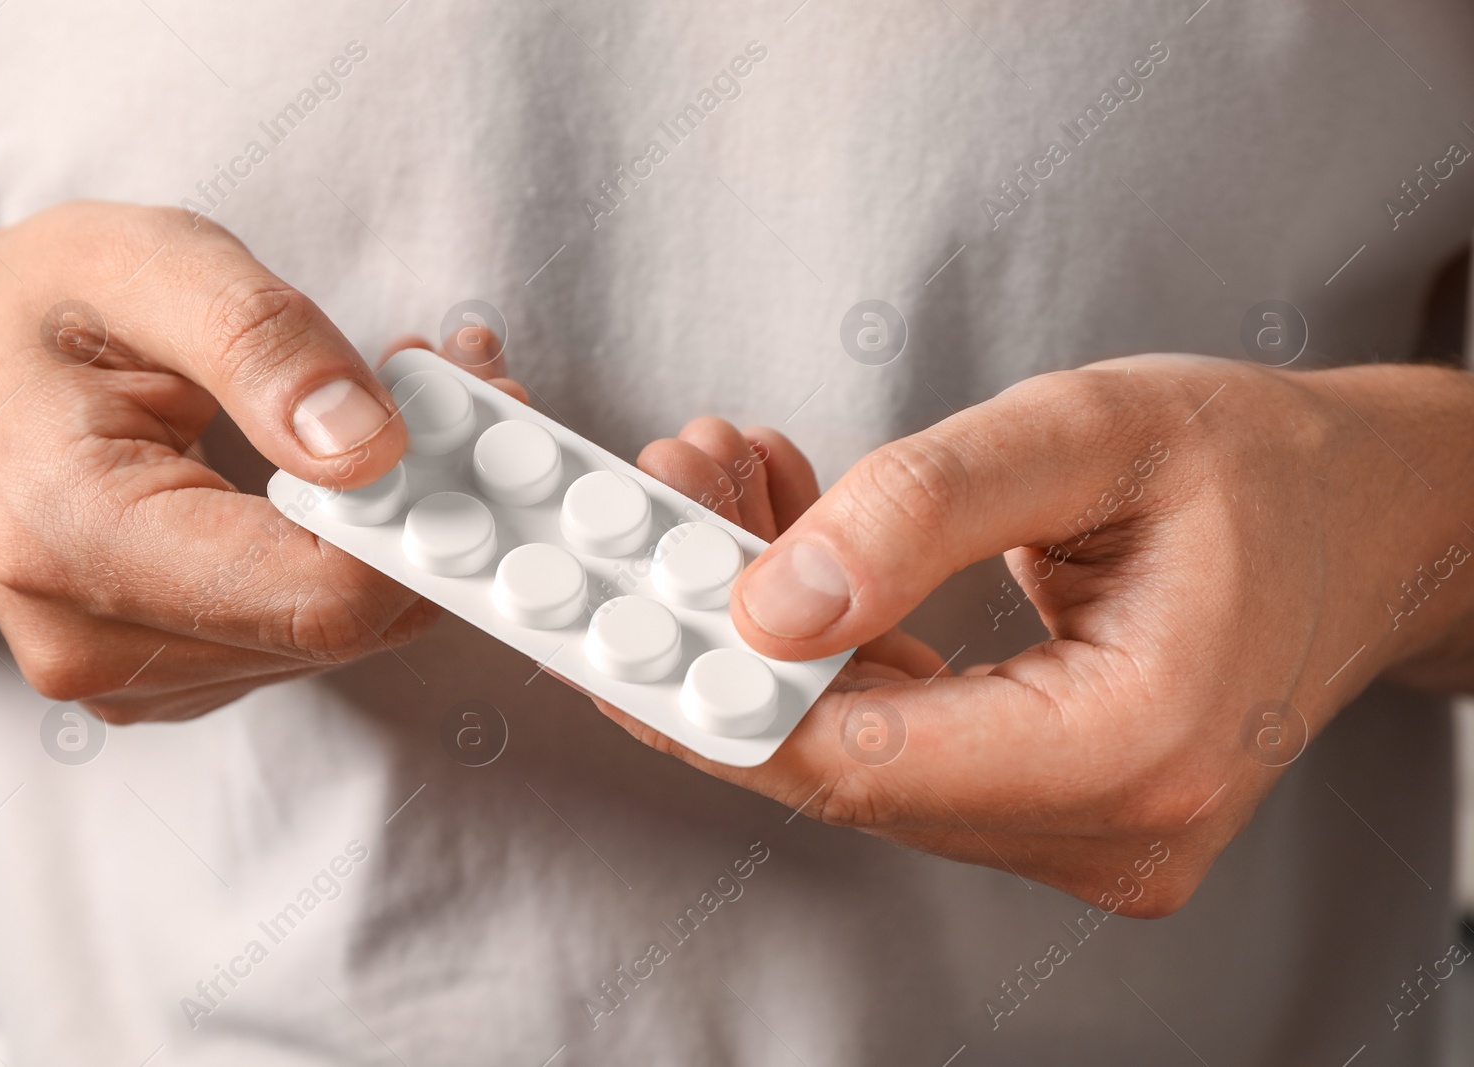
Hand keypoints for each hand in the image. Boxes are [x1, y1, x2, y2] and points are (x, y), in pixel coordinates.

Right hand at [0, 201, 522, 721]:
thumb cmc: (38, 314)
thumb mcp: (141, 263)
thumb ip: (260, 343)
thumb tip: (372, 447)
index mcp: (71, 536)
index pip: (313, 599)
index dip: (426, 524)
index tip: (479, 419)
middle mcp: (95, 640)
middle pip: (344, 625)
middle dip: (429, 510)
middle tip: (467, 391)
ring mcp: (133, 676)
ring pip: (342, 634)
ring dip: (401, 528)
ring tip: (398, 408)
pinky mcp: (172, 674)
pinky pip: (309, 633)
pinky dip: (359, 554)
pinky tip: (352, 472)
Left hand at [604, 356, 1473, 914]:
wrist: (1370, 520)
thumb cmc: (1262, 467)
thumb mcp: (1090, 434)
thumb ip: (922, 509)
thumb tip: (770, 600)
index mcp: (1132, 749)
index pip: (863, 759)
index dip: (720, 691)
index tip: (624, 611)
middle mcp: (1104, 828)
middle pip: (846, 760)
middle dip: (728, 636)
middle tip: (661, 507)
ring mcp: (1079, 832)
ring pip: (861, 747)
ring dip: (772, 631)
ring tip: (726, 488)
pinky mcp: (1055, 803)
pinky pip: (904, 737)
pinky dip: (832, 646)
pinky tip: (792, 541)